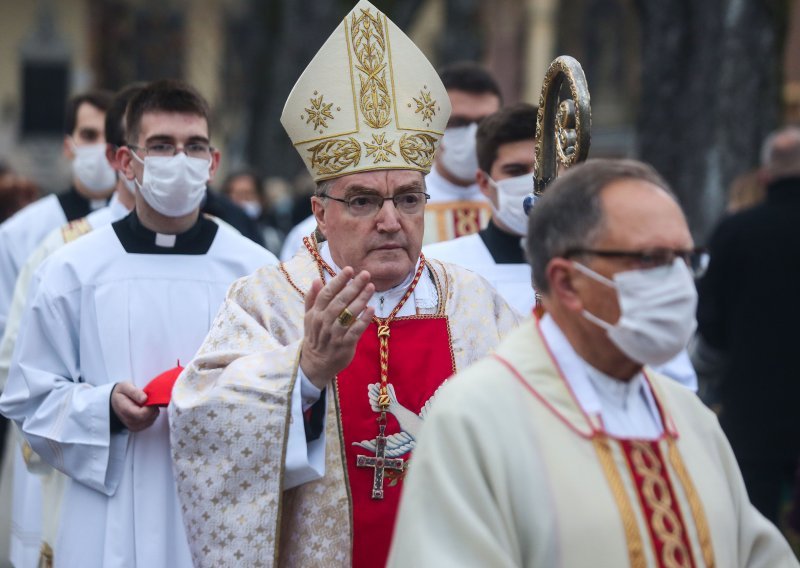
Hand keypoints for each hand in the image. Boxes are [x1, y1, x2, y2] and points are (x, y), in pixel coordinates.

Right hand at [111, 382, 158, 431]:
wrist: (114, 402)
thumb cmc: (121, 393)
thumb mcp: (125, 387)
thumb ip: (134, 392)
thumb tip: (145, 399)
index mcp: (125, 410)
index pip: (142, 414)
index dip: (150, 406)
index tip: (149, 398)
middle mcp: (128, 421)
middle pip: (148, 418)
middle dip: (152, 408)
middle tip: (149, 400)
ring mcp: (133, 426)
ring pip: (151, 421)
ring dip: (153, 412)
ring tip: (146, 404)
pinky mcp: (137, 428)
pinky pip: (149, 423)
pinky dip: (151, 416)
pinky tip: (146, 409)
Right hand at [300, 267, 374, 388]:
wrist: (315, 364)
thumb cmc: (315, 336)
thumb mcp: (309, 317)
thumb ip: (312, 299)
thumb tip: (316, 280)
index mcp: (316, 313)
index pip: (327, 293)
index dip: (338, 281)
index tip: (349, 269)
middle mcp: (324, 322)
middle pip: (339, 301)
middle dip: (353, 286)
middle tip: (365, 274)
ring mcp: (334, 334)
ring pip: (348, 314)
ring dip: (361, 299)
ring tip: (371, 287)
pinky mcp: (344, 345)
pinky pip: (355, 330)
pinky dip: (363, 320)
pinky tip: (371, 309)